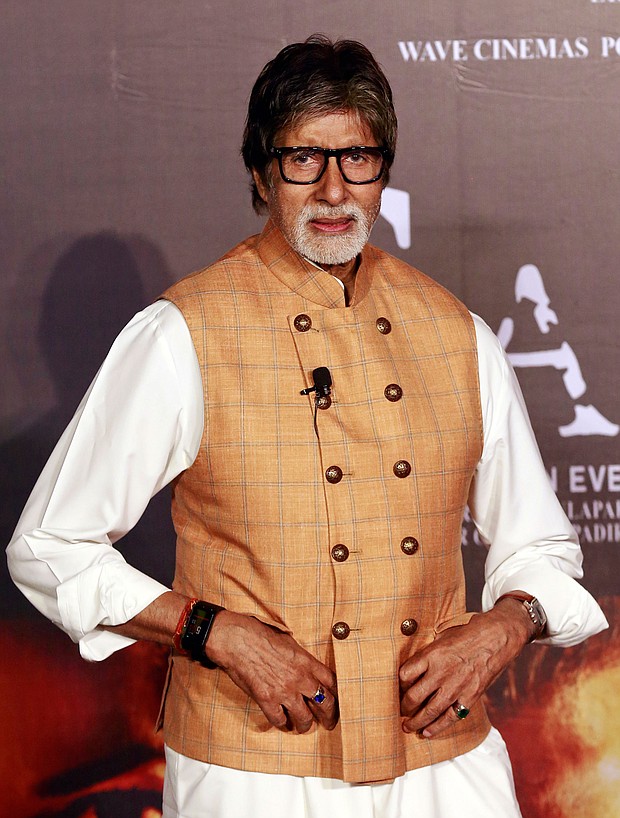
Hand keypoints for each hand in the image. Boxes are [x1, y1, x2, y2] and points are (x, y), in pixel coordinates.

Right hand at [205, 610, 338, 732]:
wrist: (238, 640)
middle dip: (329, 716)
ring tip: (303, 726)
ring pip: (304, 718)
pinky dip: (282, 724)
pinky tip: (282, 723)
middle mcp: (300, 678)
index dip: (338, 694)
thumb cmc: (261, 635)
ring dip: (305, 725)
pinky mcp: (267, 700)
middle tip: (329, 723)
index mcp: (307, 662)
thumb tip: (307, 670)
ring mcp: (284, 691)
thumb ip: (301, 659)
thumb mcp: (289, 642)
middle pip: (325, 703)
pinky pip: (280, 720)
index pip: (332, 682)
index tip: (338, 701)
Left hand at [399, 599, 531, 737]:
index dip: (398, 683)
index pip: (405, 674)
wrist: (497, 637)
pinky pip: (450, 718)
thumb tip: (413, 662)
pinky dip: (437, 727)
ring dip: (416, 722)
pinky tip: (427, 733)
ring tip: (407, 727)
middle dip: (404, 707)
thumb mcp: (442, 635)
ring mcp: (455, 687)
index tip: (397, 687)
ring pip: (430, 711)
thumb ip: (428, 651)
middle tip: (400, 710)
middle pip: (414, 696)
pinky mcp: (469, 697)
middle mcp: (441, 672)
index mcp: (431, 655)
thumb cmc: (468, 632)